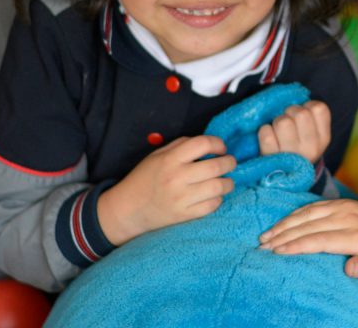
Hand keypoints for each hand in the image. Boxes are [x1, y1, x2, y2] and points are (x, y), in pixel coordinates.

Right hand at [97, 135, 235, 244]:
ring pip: (218, 187)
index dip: (218, 143)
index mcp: (169, 159)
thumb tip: (208, 144)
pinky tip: (214, 195)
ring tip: (226, 180)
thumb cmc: (144, 178)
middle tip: (230, 163)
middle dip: (230, 162)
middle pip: (216, 166)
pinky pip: (212, 205)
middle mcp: (176, 178)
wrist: (127, 210)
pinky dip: (218, 199)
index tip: (221, 148)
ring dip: (228, 182)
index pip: (202, 144)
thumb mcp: (157, 156)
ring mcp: (181, 198)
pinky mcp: (184, 215)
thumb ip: (181, 145)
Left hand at [258, 100, 330, 163]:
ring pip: (282, 121)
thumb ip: (311, 118)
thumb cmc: (299, 149)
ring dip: (276, 122)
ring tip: (278, 132)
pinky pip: (266, 132)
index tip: (302, 117)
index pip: (319, 108)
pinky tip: (269, 140)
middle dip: (290, 112)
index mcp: (323, 139)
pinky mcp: (272, 158)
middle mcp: (311, 148)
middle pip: (300, 113)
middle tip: (287, 123)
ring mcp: (291, 154)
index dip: (307, 106)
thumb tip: (294, 97)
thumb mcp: (313, 137)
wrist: (287, 180)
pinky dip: (264, 131)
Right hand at [259, 200, 357, 277]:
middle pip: (310, 226)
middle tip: (262, 247)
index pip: (322, 240)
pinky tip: (280, 223)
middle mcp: (347, 217)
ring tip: (265, 236)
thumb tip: (349, 270)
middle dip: (284, 236)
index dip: (299, 245)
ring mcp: (342, 207)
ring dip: (285, 224)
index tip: (278, 252)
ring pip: (308, 214)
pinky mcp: (338, 202)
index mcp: (357, 234)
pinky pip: (312, 206)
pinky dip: (294, 214)